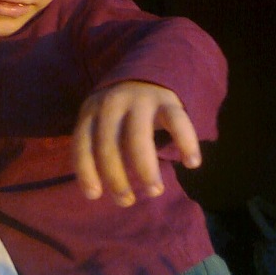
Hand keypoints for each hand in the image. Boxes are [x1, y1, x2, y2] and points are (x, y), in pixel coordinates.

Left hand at [72, 80, 201, 206]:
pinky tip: (192, 163)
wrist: (147, 73)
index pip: (83, 143)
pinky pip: (177, 123)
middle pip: (109, 145)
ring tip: (154, 191)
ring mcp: (140, 99)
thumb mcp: (100, 122)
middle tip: (126, 201)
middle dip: (117, 178)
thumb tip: (98, 191)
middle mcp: (113, 103)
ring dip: (145, 169)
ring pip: (139, 138)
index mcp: (91, 110)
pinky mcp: (167, 100)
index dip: (86, 171)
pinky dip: (186, 143)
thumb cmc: (120, 112)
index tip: (95, 195)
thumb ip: (98, 147)